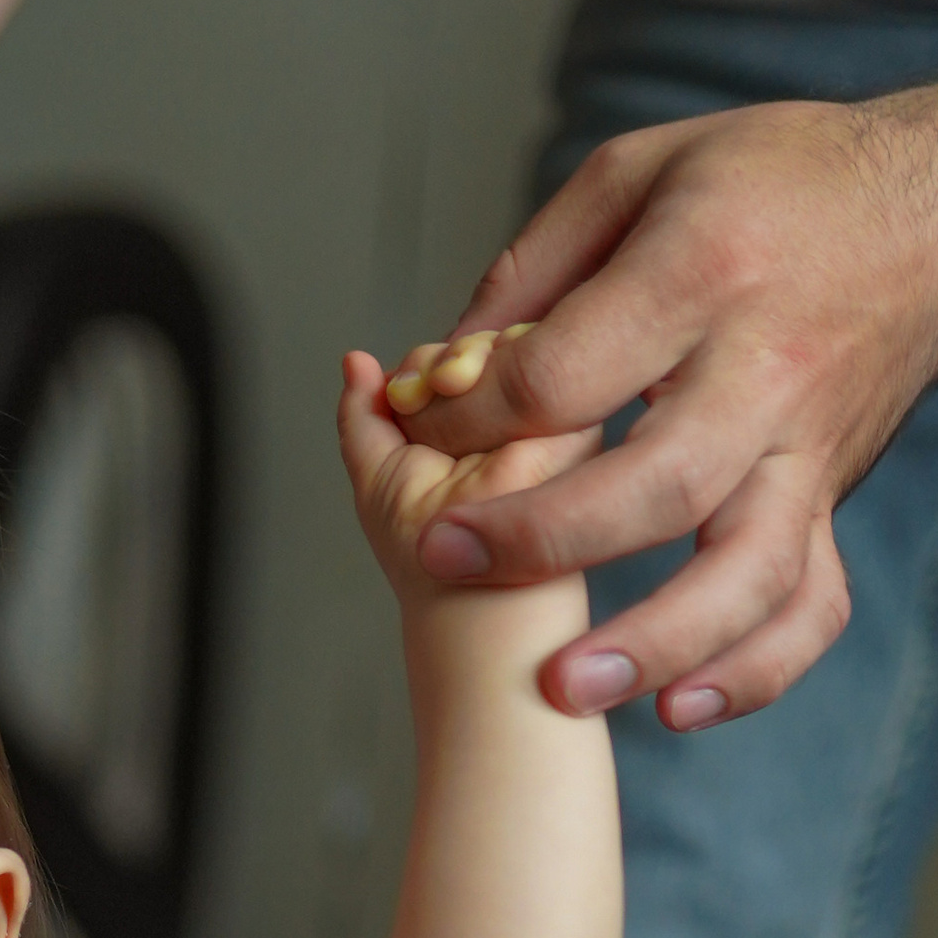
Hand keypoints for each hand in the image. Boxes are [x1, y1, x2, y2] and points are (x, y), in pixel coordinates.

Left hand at [338, 348, 598, 618]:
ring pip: (510, 337)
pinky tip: (477, 399)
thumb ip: (364, 415)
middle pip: (480, 339)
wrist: (477, 599)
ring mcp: (554, 413)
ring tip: (447, 406)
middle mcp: (520, 416)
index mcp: (478, 428)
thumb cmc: (430, 566)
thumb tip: (355, 360)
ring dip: (465, 361)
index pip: (453, 359)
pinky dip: (498, 363)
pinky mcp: (582, 416)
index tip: (403, 400)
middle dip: (439, 361)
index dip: (422, 367)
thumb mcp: (378, 477)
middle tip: (423, 401)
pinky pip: (540, 351)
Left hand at [382, 75, 937, 725]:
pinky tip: (680, 707)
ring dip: (656, 643)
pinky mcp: (831, 498)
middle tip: (443, 558)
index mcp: (706, 274)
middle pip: (656, 484)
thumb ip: (535, 267)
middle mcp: (765, 372)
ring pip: (745, 570)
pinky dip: (755, 670)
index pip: (566, 374)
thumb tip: (442, 365)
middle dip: (541, 539)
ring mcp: (807, 448)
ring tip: (567, 688)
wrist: (936, 215)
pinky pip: (810, 604)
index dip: (472, 413)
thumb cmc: (775, 186)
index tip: (417, 423)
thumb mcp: (642, 172)